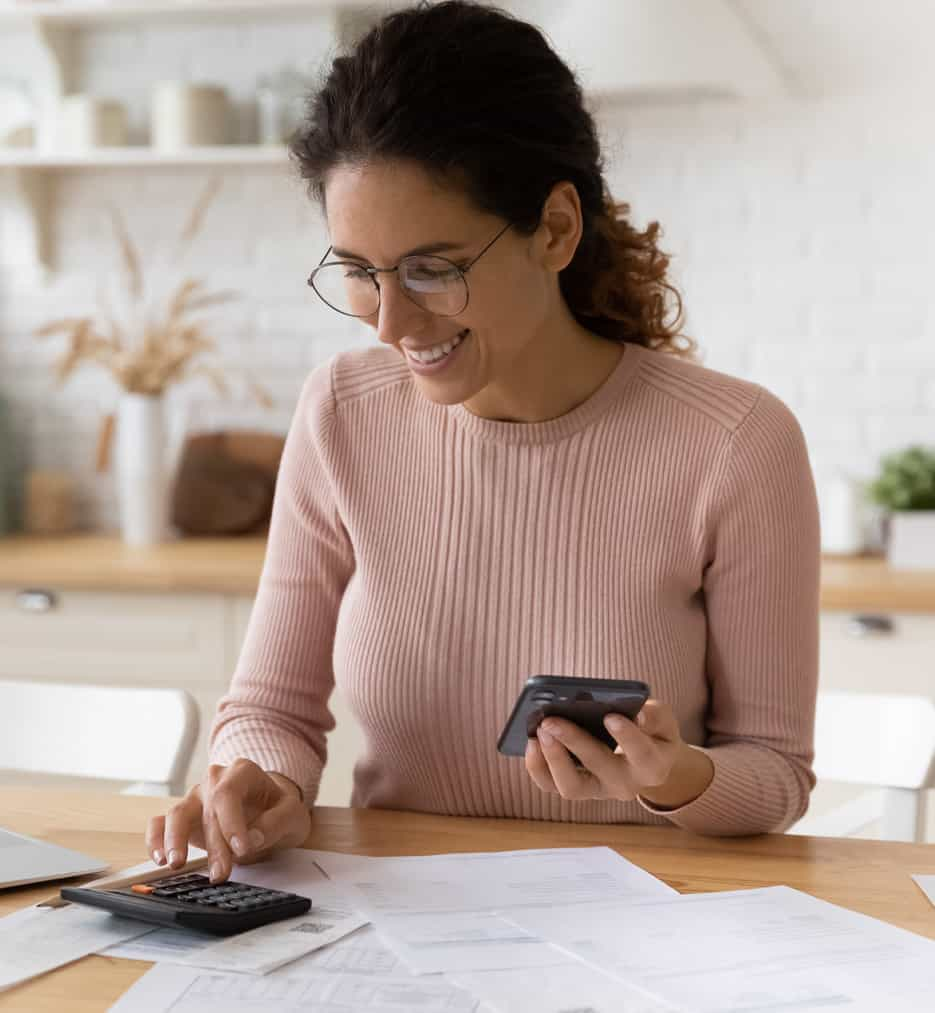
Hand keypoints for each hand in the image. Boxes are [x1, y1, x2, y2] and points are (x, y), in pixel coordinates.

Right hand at [145, 759, 310, 883]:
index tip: (241, 848)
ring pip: (176, 814)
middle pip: (207, 810)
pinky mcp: (183, 817)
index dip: (231, 822)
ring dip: (175, 841)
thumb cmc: (279, 808)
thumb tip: (253, 839)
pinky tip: (160, 859)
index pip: (228, 794)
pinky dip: (156, 840)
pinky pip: (159, 824)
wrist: (270, 808)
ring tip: (177, 864)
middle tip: (221, 873)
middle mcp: (214, 781)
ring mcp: (195, 798)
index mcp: (242, 772)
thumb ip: (275, 823)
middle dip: (214, 845)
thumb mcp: (292, 814)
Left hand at [524, 699, 712, 808]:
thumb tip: (637, 714)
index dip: (627, 737)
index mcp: (652, 766)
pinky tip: (531, 741)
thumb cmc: (651, 732)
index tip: (610, 716)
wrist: (644, 758)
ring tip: (539, 730)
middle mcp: (625, 784)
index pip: (642, 755)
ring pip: (571, 787)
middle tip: (551, 719)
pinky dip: (537, 765)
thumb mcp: (662, 720)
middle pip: (600, 768)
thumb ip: (654, 716)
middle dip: (574, 742)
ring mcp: (598, 790)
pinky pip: (551, 785)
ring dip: (552, 758)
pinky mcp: (575, 788)